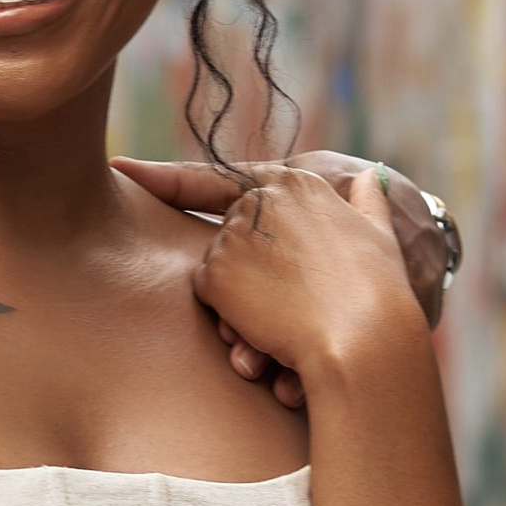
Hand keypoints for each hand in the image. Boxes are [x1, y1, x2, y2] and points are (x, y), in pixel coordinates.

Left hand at [121, 150, 450, 403]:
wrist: (368, 335)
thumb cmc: (384, 291)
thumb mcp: (381, 234)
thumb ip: (365, 204)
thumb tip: (367, 179)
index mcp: (298, 183)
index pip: (221, 176)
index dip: (167, 177)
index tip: (122, 169)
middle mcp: (259, 201)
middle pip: (226, 240)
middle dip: (245, 277)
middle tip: (282, 305)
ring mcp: (233, 236)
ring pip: (219, 273)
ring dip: (243, 306)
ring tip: (286, 327)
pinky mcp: (217, 274)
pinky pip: (211, 302)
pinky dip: (236, 323)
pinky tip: (272, 336)